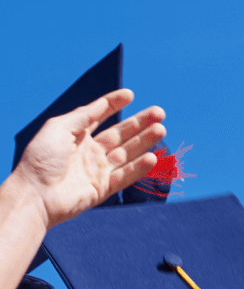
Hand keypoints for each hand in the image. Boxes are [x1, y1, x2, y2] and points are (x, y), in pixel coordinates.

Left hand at [12, 92, 165, 228]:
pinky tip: (152, 157)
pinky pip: (125, 176)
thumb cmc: (42, 158)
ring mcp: (98, 170)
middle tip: (159, 113)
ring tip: (161, 129)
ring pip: (127, 153)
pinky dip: (139, 167)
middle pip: (120, 134)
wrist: (37, 193)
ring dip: (145, 141)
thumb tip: (101, 104)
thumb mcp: (59, 127)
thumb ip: (83, 116)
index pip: (100, 116)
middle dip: (140, 123)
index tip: (130, 95)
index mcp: (76, 135)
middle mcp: (89, 151)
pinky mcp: (103, 188)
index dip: (114, 104)